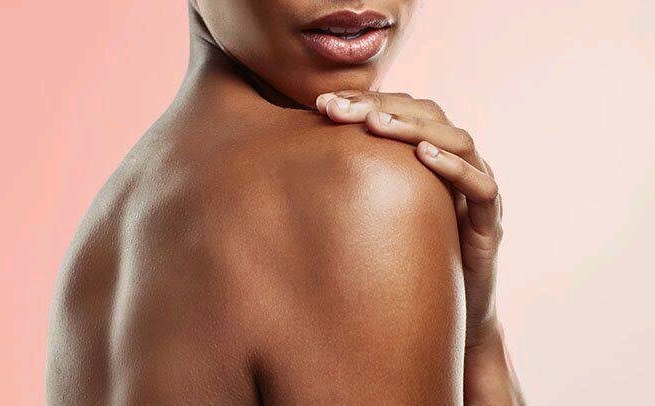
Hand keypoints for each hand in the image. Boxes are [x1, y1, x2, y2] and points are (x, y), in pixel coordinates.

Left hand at [314, 90, 523, 404]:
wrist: (445, 317)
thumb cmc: (402, 261)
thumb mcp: (370, 215)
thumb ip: (347, 186)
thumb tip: (284, 167)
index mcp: (427, 157)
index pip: (402, 111)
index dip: (365, 101)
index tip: (321, 103)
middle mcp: (455, 167)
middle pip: (428, 117)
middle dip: (381, 107)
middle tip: (337, 108)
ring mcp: (475, 193)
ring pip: (459, 142)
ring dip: (416, 128)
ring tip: (376, 123)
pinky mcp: (489, 226)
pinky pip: (482, 188)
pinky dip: (455, 168)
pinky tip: (423, 155)